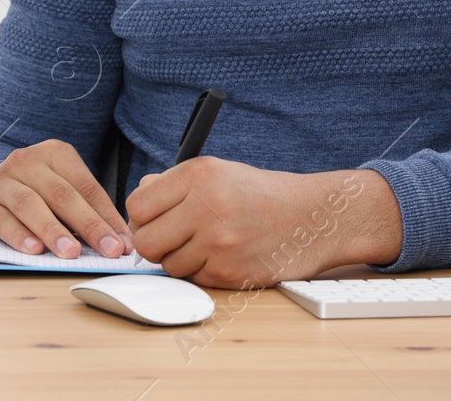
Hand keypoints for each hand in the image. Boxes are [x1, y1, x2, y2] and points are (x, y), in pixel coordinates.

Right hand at [0, 139, 133, 259]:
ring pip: (30, 205)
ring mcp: (0, 181)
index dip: (108, 216)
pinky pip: (1, 220)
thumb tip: (120, 241)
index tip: (124, 243)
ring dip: (54, 230)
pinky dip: (19, 235)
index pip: (86, 187)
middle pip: (62, 194)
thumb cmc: (31, 193)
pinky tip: (34, 250)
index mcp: (53, 153)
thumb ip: (86, 210)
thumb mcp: (59, 191)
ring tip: (72, 252)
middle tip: (109, 250)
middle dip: (89, 225)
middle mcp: (25, 161)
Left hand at [125, 159, 401, 288]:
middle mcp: (206, 205)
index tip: (154, 219)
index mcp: (199, 174)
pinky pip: (194, 279)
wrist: (312, 216)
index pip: (138, 206)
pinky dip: (203, 271)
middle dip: (155, 243)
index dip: (142, 217)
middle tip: (172, 238)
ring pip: (168, 265)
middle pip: (146, 242)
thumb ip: (173, 184)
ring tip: (205, 243)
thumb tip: (138, 199)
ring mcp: (218, 242)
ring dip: (180, 259)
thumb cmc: (262, 194)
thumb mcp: (218, 172)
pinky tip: (224, 255)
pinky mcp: (230, 272)